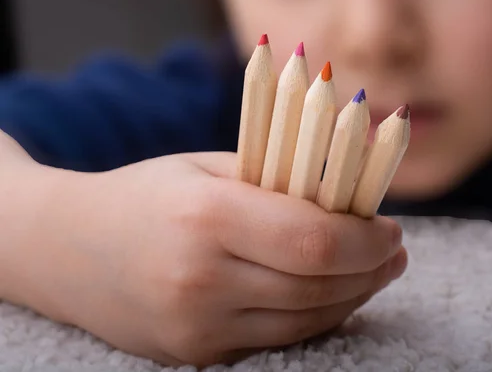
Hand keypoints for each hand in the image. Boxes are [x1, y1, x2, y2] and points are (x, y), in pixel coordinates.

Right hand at [4, 151, 407, 367]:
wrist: (68, 248)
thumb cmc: (147, 193)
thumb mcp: (211, 167)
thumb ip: (282, 181)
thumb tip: (352, 196)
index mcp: (206, 218)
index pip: (316, 241)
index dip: (368, 240)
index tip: (392, 229)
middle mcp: (201, 280)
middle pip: (320, 287)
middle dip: (371, 270)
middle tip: (395, 251)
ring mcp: (197, 327)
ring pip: (307, 322)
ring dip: (352, 296)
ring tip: (374, 270)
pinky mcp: (196, 354)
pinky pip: (280, 340)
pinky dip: (316, 317)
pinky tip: (330, 292)